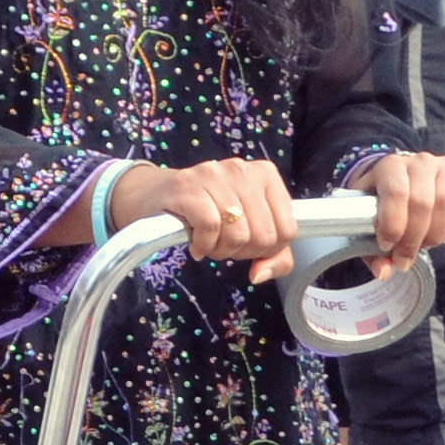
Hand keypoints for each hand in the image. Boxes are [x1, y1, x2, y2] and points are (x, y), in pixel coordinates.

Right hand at [113, 155, 301, 276]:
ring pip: (238, 234)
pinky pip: (211, 229)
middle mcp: (243, 170)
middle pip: (264, 236)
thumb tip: (261, 274)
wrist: (157, 196)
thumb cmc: (208, 212)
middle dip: (242, 252)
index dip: (267, 249)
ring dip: (220, 250)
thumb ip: (273, 255)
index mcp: (266, 175)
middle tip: (223, 244)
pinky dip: (204, 246)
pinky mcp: (188, 187)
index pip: (287, 229)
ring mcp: (215, 175)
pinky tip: (196, 243)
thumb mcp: (247, 228)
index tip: (247, 244)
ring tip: (209, 242)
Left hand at [366, 150, 444, 271]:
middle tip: (406, 257)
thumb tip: (384, 272)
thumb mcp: (367, 223)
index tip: (387, 246)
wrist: (401, 181)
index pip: (396, 193)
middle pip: (423, 203)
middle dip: (414, 239)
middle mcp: (419, 161)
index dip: (394, 225)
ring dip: (437, 233)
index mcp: (389, 167)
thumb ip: (371, 250)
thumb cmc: (382, 203)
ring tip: (426, 244)